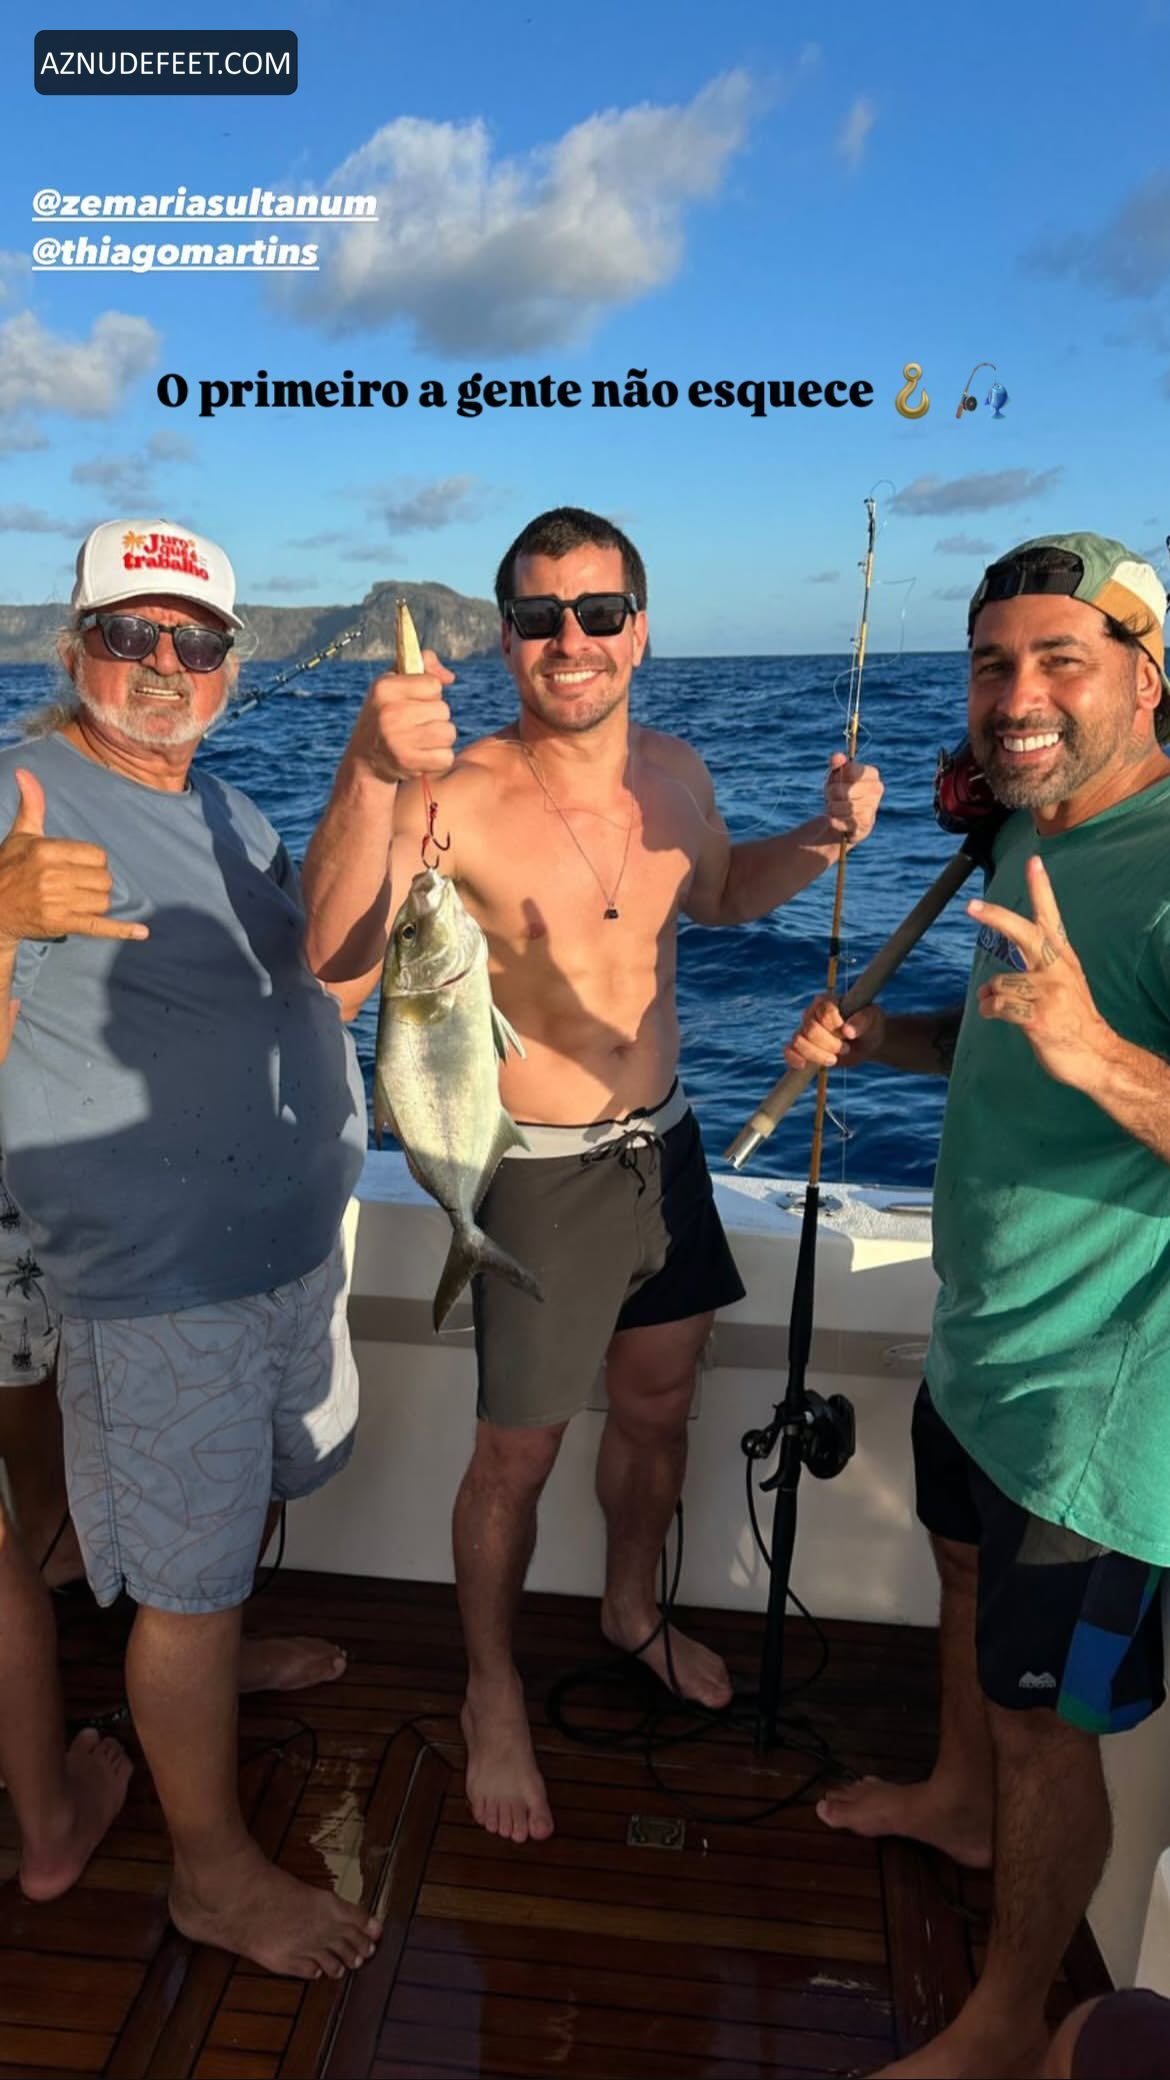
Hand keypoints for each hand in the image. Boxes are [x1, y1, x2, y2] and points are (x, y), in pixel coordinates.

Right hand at [0, 770, 149, 950]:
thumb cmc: (9, 868)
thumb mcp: (21, 835)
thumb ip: (32, 805)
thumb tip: (24, 772)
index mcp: (46, 850)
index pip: (97, 856)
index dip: (93, 863)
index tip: (78, 868)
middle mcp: (52, 875)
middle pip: (104, 879)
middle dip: (96, 884)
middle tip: (76, 887)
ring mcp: (56, 901)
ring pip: (103, 901)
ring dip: (96, 903)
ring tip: (75, 902)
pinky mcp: (60, 924)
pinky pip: (98, 926)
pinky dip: (121, 930)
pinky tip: (142, 933)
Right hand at [348, 649, 456, 785]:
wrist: (365, 760)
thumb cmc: (386, 715)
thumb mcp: (394, 684)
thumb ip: (423, 667)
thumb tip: (449, 678)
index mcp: (384, 688)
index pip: (433, 685)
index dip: (429, 694)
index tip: (413, 703)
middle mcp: (389, 712)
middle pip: (444, 709)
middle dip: (435, 717)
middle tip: (415, 725)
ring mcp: (397, 739)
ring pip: (448, 733)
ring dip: (440, 739)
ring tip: (420, 740)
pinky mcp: (408, 762)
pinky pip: (446, 757)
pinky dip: (439, 759)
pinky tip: (422, 757)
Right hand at [783, 993, 885, 1072]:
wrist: (867, 1043)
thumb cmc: (870, 1025)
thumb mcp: (872, 1019)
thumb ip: (862, 1021)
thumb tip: (847, 1030)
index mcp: (827, 1001)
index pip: (823, 1010)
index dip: (834, 1024)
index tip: (848, 1033)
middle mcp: (812, 1013)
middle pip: (809, 1029)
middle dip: (829, 1044)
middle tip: (846, 1048)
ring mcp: (805, 1030)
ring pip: (798, 1041)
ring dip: (817, 1054)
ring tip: (834, 1059)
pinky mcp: (802, 1046)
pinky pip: (789, 1051)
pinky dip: (794, 1059)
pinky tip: (804, 1065)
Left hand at [824, 751, 882, 844]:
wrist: (845, 819)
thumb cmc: (841, 791)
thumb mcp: (836, 776)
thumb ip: (837, 764)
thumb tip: (837, 757)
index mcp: (871, 773)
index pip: (849, 771)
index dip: (837, 777)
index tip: (836, 780)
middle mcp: (877, 789)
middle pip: (845, 791)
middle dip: (832, 794)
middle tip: (830, 796)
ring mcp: (873, 806)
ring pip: (844, 807)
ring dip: (832, 808)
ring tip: (833, 807)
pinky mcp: (866, 824)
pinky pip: (844, 821)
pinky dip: (835, 820)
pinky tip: (836, 818)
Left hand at [970, 856, 1111, 1089]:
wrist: (1096, 1056)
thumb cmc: (1072, 1021)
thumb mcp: (1062, 986)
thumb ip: (1033, 976)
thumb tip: (988, 984)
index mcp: (1064, 958)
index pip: (1051, 917)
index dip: (1042, 889)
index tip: (1034, 862)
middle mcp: (1058, 969)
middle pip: (1023, 933)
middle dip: (996, 917)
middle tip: (970, 906)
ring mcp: (1050, 992)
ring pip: (999, 982)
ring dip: (991, 996)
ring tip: (1003, 1009)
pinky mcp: (1039, 1016)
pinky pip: (997, 1005)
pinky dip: (990, 1010)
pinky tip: (998, 1017)